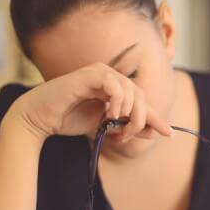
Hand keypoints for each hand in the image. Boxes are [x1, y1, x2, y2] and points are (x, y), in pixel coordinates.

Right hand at [7, 63, 173, 140]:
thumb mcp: (104, 128)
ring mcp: (99, 73)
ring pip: (131, 90)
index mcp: (114, 87)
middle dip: (140, 120)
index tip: (169, 133)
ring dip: (129, 112)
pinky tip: (109, 115)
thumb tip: (152, 132)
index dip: (155, 118)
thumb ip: (126, 128)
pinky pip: (115, 84)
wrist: (40, 119)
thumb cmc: (68, 120)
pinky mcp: (89, 74)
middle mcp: (110, 76)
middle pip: (141, 96)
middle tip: (126, 136)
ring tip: (115, 126)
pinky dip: (117, 101)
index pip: (141, 101)